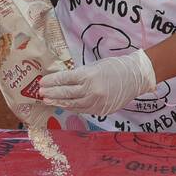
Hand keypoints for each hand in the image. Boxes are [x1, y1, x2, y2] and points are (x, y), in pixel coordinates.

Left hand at [38, 50, 157, 117]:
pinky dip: (72, 107)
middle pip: (66, 94)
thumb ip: (79, 75)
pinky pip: (82, 109)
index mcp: (89, 76)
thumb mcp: (94, 66)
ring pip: (72, 104)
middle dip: (51, 93)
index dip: (52, 81)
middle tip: (40, 93)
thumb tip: (63, 81)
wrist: (135, 77)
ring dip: (59, 103)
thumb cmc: (114, 67)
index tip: (42, 82)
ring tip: (48, 101)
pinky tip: (64, 105)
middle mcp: (91, 90)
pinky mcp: (101, 110)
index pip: (65, 79)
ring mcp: (96, 102)